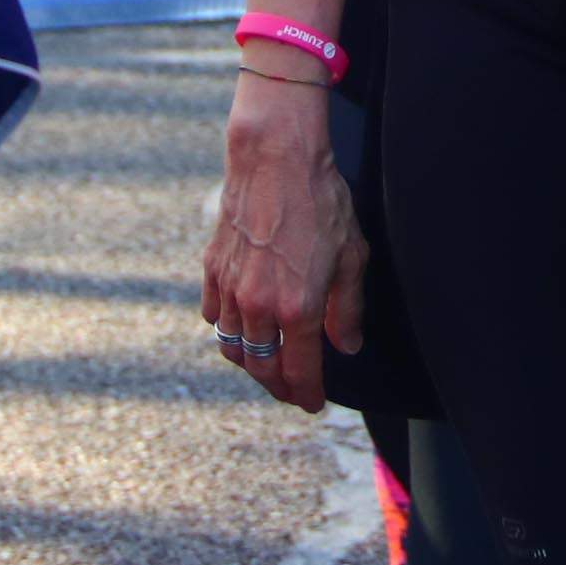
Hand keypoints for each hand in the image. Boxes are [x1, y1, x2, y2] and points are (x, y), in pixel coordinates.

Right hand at [203, 72, 364, 411]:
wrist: (275, 159)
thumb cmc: (321, 201)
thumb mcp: (352, 255)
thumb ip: (348, 308)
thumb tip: (346, 345)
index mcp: (298, 308)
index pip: (300, 372)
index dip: (308, 395)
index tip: (314, 405)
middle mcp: (258, 306)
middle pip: (261, 369)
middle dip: (279, 387)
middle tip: (293, 391)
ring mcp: (230, 289)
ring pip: (233, 348)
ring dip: (251, 364)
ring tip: (268, 364)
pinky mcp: (213, 270)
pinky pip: (213, 316)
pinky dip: (227, 330)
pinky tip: (243, 326)